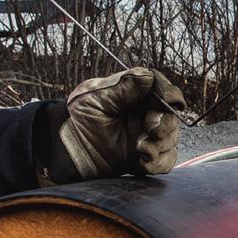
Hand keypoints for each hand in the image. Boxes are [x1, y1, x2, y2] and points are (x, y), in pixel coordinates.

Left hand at [58, 66, 185, 178]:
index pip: (162, 89)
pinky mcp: (144, 159)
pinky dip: (158, 162)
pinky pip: (164, 161)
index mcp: (135, 95)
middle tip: (151, 128)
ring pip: (171, 139)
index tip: (167, 99)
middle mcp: (144, 114)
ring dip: (161, 144)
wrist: (65, 149)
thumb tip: (147, 76)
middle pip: (171, 115)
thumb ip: (122, 88)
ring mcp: (146, 137)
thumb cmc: (77, 118)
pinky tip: (142, 159)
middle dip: (165, 122)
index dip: (168, 93)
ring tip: (140, 147)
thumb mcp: (94, 97)